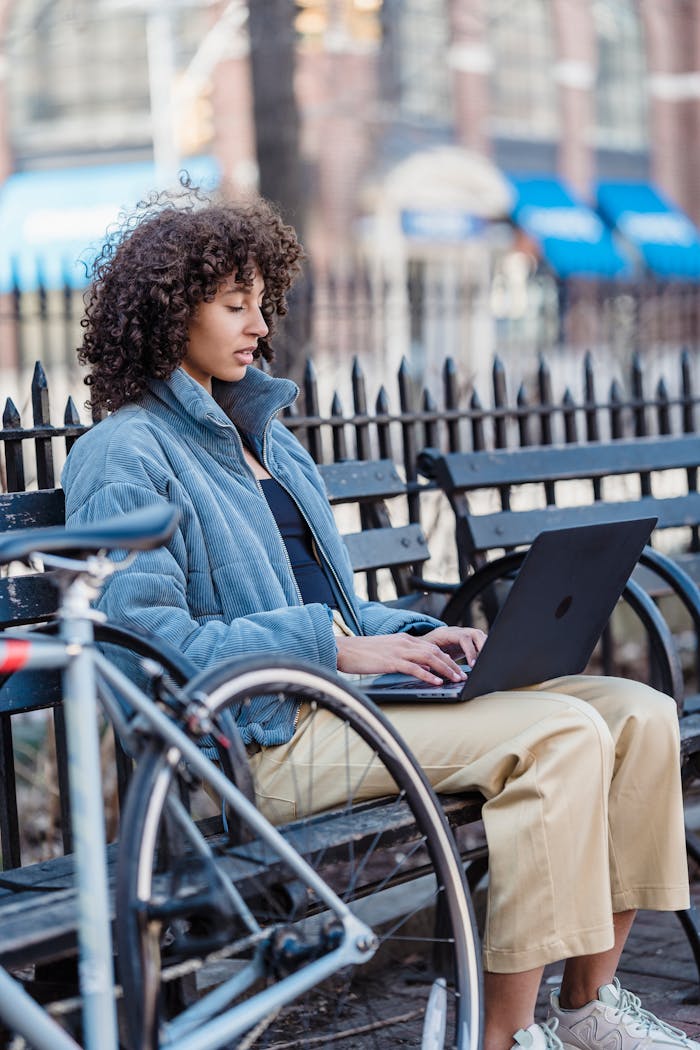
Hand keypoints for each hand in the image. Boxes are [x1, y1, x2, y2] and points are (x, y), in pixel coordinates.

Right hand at [335, 627, 485, 684]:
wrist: (344, 649)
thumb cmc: (362, 654)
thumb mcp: (388, 653)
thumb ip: (406, 659)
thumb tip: (424, 669)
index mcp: (404, 639)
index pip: (432, 647)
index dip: (447, 658)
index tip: (457, 669)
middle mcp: (404, 642)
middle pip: (435, 651)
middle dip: (451, 665)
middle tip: (463, 676)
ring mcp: (398, 650)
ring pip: (429, 658)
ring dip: (446, 669)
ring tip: (456, 680)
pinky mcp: (391, 661)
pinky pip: (414, 668)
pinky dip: (428, 675)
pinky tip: (437, 682)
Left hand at [420, 626, 486, 667]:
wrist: (425, 641)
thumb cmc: (424, 647)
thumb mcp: (425, 651)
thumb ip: (434, 656)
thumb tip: (444, 661)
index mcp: (447, 633)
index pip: (463, 638)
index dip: (470, 651)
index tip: (473, 664)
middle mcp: (458, 631)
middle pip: (476, 634)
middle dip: (483, 647)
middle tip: (485, 662)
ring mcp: (464, 634)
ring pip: (480, 636)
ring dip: (486, 647)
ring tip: (487, 661)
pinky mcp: (468, 640)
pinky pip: (480, 642)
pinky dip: (484, 649)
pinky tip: (485, 660)